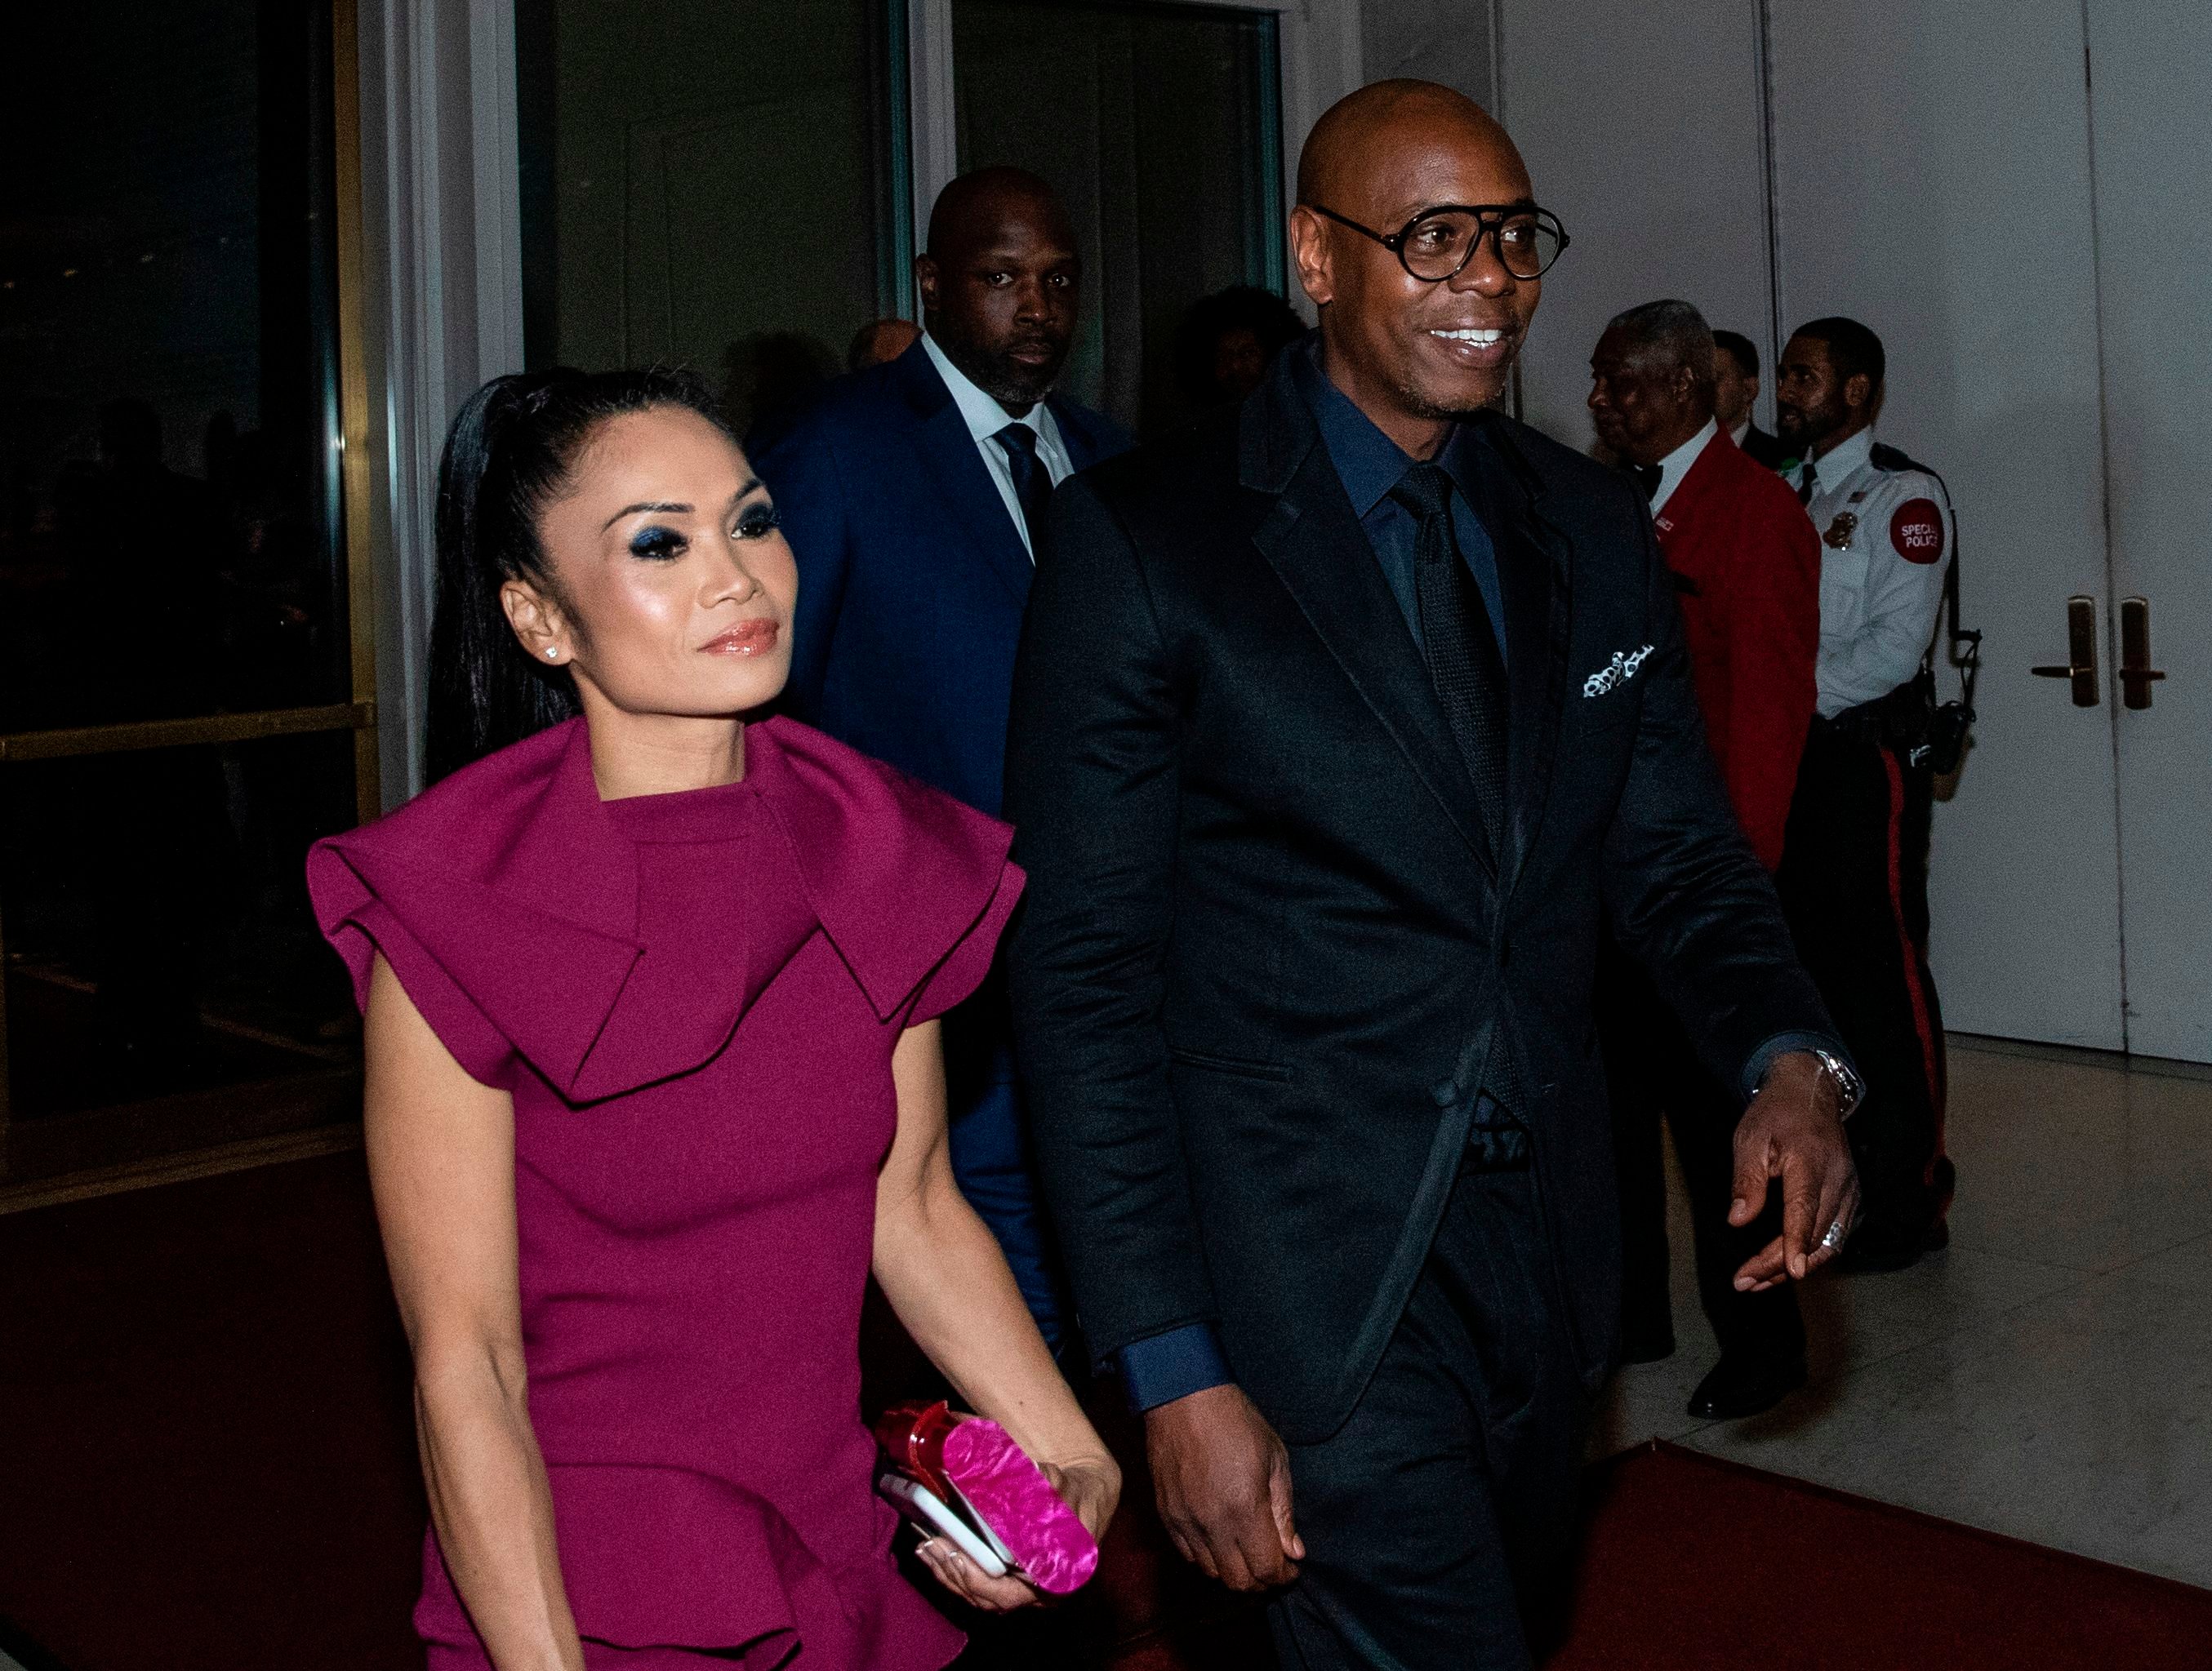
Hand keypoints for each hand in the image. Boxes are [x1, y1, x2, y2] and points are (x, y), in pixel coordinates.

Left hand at [912, 1447, 1119, 1612]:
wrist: (1085, 1499)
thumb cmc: (1077, 1494)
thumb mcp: (1068, 1487)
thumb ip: (1051, 1486)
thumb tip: (1031, 1475)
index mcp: (1060, 1575)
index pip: (1015, 1592)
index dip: (983, 1580)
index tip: (959, 1557)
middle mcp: (1041, 1593)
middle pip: (991, 1598)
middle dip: (957, 1575)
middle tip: (934, 1546)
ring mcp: (1024, 1591)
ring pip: (981, 1597)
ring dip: (949, 1575)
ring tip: (926, 1548)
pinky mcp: (1008, 1582)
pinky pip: (978, 1587)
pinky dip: (954, 1572)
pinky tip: (933, 1551)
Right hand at [1145, 1382, 1302, 1590]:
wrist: (1183, 1396)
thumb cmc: (1235, 1421)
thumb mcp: (1275, 1459)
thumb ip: (1284, 1511)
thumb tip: (1294, 1551)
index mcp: (1245, 1509)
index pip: (1266, 1569)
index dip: (1283, 1575)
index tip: (1291, 1567)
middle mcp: (1212, 1523)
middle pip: (1238, 1581)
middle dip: (1261, 1579)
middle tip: (1271, 1563)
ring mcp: (1185, 1521)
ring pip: (1211, 1572)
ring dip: (1233, 1569)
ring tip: (1246, 1551)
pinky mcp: (1166, 1514)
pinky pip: (1187, 1554)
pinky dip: (1206, 1557)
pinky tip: (1219, 1538)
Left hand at [1731, 1050, 1860, 1291]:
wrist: (1812, 1093)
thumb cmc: (1776, 1114)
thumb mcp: (1750, 1139)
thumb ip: (1747, 1181)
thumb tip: (1738, 1220)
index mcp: (1810, 1161)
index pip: (1805, 1209)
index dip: (1797, 1242)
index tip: (1792, 1271)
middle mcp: (1838, 1179)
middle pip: (1814, 1234)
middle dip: (1780, 1264)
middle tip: (1744, 1282)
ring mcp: (1850, 1190)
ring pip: (1828, 1242)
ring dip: (1795, 1266)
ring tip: (1757, 1282)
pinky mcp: (1852, 1198)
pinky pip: (1834, 1235)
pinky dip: (1811, 1254)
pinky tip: (1784, 1266)